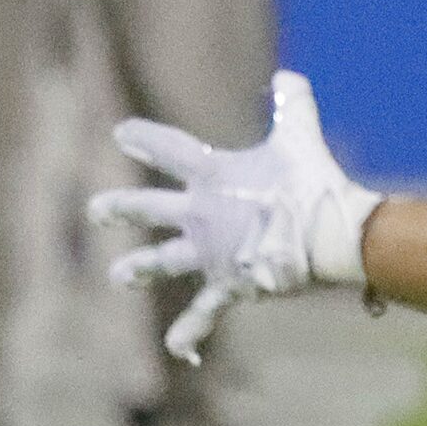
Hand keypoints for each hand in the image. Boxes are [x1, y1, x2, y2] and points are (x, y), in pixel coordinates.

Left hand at [88, 72, 381, 363]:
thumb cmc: (314, 184)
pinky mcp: (230, 284)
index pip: (170, 151)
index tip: (119, 133)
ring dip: (142, 268)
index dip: (144, 139)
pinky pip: (206, 311)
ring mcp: (211, 253)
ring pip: (166, 261)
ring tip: (118, 276)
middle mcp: (202, 215)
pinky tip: (176, 349)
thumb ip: (291, 105)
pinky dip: (192, 331)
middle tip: (95, 210)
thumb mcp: (300, 137)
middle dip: (122, 209)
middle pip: (152, 209)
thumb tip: (287, 77)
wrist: (331, 236)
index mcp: (213, 176)